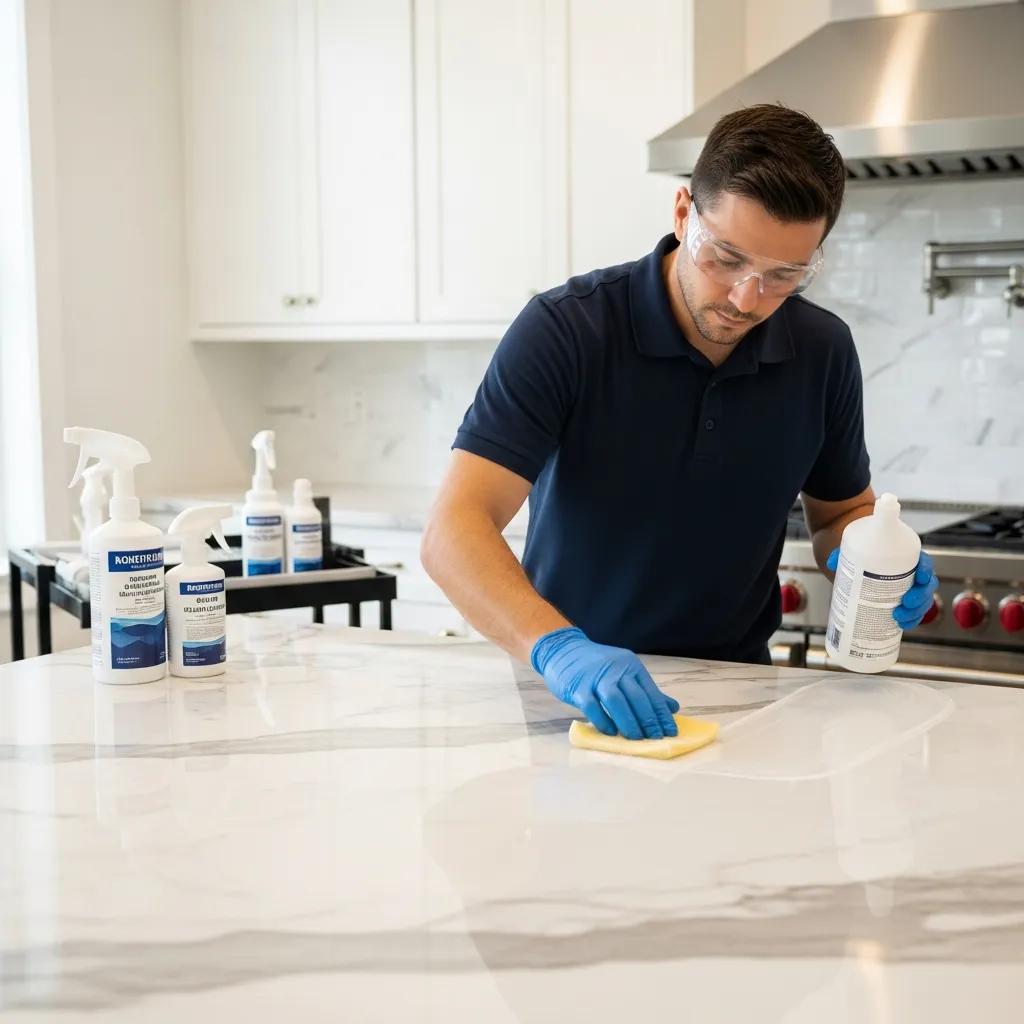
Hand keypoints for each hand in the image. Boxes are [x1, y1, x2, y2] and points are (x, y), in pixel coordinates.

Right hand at [531, 626, 679, 739]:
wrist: (563, 649)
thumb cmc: (596, 665)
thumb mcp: (623, 672)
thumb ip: (646, 690)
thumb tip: (672, 708)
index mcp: (630, 666)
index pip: (651, 692)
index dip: (662, 714)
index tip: (671, 732)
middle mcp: (616, 670)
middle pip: (636, 697)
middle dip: (648, 720)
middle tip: (656, 739)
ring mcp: (596, 678)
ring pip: (616, 701)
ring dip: (628, 721)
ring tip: (636, 738)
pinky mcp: (578, 687)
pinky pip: (592, 706)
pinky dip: (603, 720)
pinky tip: (611, 732)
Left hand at [826, 548, 938, 630]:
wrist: (854, 567)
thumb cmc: (858, 556)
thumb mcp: (851, 553)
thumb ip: (841, 555)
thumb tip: (832, 563)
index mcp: (906, 558)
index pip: (924, 561)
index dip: (927, 569)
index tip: (921, 577)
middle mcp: (912, 574)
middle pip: (927, 585)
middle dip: (921, 597)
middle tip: (905, 603)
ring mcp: (910, 589)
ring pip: (923, 601)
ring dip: (916, 612)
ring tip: (899, 618)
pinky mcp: (903, 603)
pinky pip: (914, 613)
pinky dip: (912, 620)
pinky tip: (902, 625)